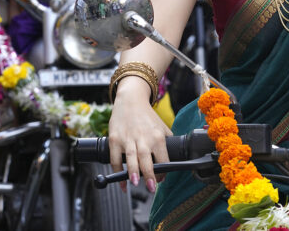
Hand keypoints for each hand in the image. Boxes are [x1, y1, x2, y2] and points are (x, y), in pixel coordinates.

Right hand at [108, 78, 171, 193]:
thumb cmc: (147, 117)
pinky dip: (117, 171)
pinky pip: (115, 158)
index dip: (163, 170)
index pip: (162, 157)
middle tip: (151, 188)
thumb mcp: (162, 126)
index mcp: (157, 136)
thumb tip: (174, 157)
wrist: (130, 101)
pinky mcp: (114, 139)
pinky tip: (121, 181)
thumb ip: (167, 141)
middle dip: (149, 174)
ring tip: (134, 184)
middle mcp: (143, 138)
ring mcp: (127, 139)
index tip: (162, 179)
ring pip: (130, 158)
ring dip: (132, 172)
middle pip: (146, 159)